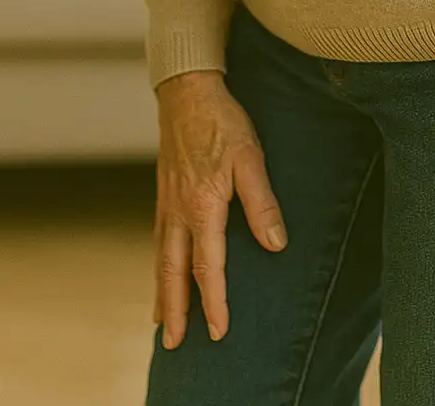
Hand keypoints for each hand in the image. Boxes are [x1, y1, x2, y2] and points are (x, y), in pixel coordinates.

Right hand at [153, 69, 288, 348]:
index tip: (220, 331)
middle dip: (175, 310)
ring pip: (161, 258)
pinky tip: (163, 269)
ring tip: (162, 320)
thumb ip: (262, 202)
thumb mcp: (251, 157)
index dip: (215, 302)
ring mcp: (167, 202)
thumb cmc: (223, 122)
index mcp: (202, 207)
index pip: (208, 268)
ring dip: (162, 292)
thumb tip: (275, 244)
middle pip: (173, 273)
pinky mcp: (164, 192)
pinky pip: (159, 239)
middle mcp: (179, 212)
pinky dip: (159, 264)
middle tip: (173, 344)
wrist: (186, 90)